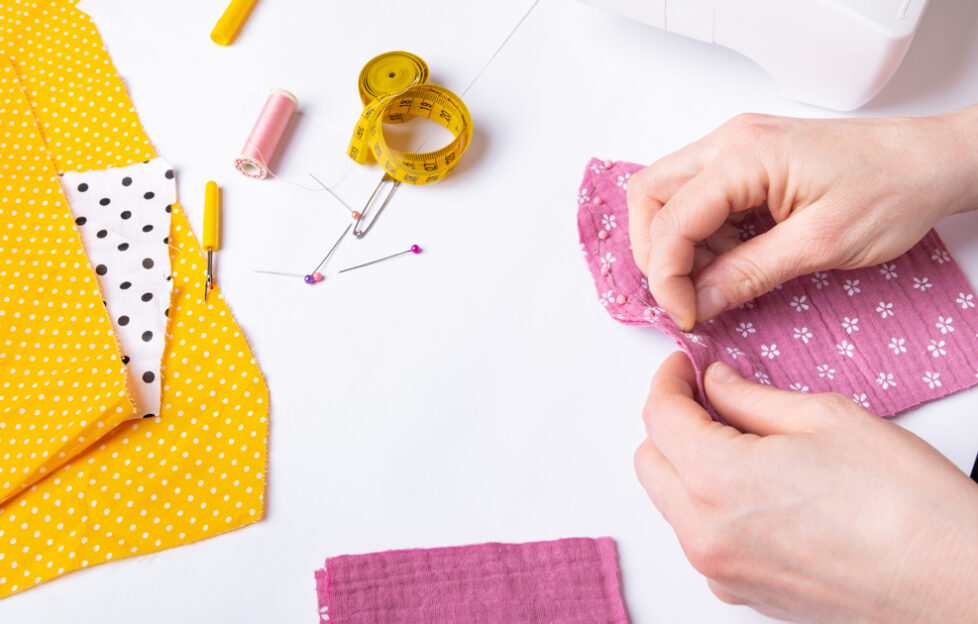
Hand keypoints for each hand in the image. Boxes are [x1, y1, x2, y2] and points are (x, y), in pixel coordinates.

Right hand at [627, 107, 977, 330]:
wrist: (933, 161)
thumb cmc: (894, 189)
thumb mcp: (820, 244)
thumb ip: (749, 274)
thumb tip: (698, 302)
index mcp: (746, 155)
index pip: (670, 218)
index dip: (666, 275)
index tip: (687, 314)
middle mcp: (731, 142)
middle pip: (649, 195)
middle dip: (655, 252)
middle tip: (686, 294)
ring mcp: (736, 147)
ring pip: (667, 196)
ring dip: (679, 245)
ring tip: (721, 277)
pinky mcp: (747, 161)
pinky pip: (698, 198)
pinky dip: (702, 236)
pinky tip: (734, 258)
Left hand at [636, 352, 977, 622]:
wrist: (954, 584)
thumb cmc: (904, 503)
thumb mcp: (824, 417)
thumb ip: (750, 398)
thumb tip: (716, 382)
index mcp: (716, 480)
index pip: (658, 417)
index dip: (669, 381)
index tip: (685, 365)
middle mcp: (704, 534)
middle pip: (651, 463)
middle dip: (671, 423)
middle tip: (710, 398)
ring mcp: (721, 572)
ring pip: (672, 504)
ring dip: (689, 466)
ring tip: (743, 443)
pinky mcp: (744, 595)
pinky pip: (703, 540)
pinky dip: (711, 508)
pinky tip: (759, 490)